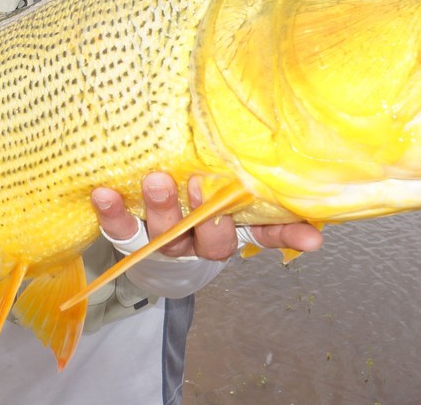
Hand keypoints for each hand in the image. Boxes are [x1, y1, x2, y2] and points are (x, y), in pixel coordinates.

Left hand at [91, 172, 322, 261]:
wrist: (150, 238)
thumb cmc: (201, 205)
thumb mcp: (237, 203)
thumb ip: (271, 210)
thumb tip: (317, 231)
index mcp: (231, 231)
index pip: (264, 234)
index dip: (285, 234)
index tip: (308, 236)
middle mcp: (199, 240)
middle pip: (207, 236)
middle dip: (205, 213)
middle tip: (201, 184)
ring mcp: (165, 239)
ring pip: (166, 232)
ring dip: (162, 207)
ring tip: (155, 180)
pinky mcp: (130, 234)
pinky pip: (121, 227)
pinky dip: (112, 212)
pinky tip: (104, 193)